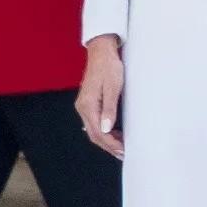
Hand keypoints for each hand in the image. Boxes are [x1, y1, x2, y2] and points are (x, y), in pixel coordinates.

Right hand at [75, 37, 126, 158]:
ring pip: (93, 129)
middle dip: (109, 145)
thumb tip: (107, 129)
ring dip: (107, 139)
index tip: (122, 151)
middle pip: (94, 134)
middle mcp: (82, 108)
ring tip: (121, 146)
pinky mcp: (89, 102)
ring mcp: (84, 105)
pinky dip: (104, 131)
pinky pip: (94, 122)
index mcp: (87, 106)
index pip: (98, 132)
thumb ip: (109, 109)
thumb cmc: (109, 67)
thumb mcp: (113, 87)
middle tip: (123, 153)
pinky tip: (115, 133)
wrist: (102, 53)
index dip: (111, 144)